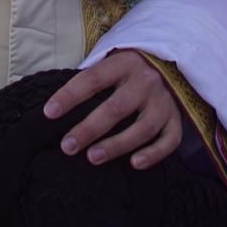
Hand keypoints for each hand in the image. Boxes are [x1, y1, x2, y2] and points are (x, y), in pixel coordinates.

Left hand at [42, 50, 181, 169]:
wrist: (171, 62)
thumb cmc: (131, 67)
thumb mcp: (113, 62)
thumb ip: (93, 79)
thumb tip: (57, 105)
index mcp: (125, 62)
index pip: (93, 79)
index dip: (70, 96)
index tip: (49, 113)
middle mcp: (147, 80)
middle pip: (117, 108)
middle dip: (89, 129)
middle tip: (68, 146)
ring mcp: (164, 101)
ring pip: (143, 127)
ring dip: (117, 145)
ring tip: (93, 157)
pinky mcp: (176, 117)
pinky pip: (169, 139)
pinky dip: (154, 154)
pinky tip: (135, 164)